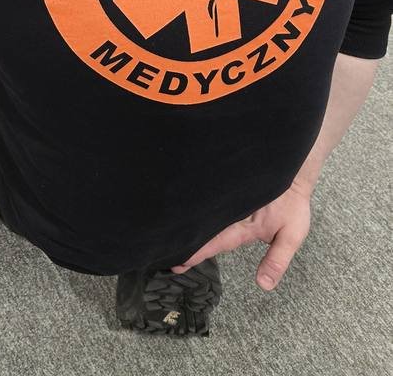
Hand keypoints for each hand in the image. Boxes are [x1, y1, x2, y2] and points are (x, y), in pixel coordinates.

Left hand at [173, 180, 311, 291]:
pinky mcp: (226, 179)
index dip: (197, 253)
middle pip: (202, 226)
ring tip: (161, 224)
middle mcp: (230, 214)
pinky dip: (195, 193)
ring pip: (202, 207)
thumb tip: (264, 285)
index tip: (178, 264)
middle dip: (183, 236)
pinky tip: (179, 195)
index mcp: (242, 230)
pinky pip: (208, 187)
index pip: (215, 244)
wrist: (294, 169)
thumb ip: (276, 260)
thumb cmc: (293, 205)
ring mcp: (226, 195)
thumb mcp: (290, 236)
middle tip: (158, 246)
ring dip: (185, 214)